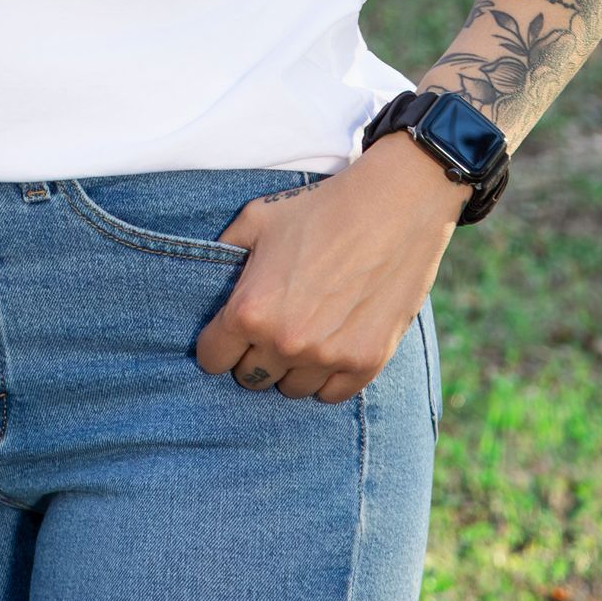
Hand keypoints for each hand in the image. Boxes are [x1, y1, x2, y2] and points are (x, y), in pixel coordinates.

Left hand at [195, 133, 463, 400]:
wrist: (394, 205)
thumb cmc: (320, 208)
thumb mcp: (256, 219)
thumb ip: (222, 255)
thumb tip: (207, 282)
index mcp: (250, 310)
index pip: (212, 359)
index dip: (219, 342)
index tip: (231, 330)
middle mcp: (285, 342)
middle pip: (250, 378)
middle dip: (254, 354)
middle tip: (272, 324)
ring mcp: (327, 357)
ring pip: (291, 390)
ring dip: (291, 367)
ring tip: (304, 332)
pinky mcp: (366, 362)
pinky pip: (331, 395)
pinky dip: (327, 376)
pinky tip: (330, 345)